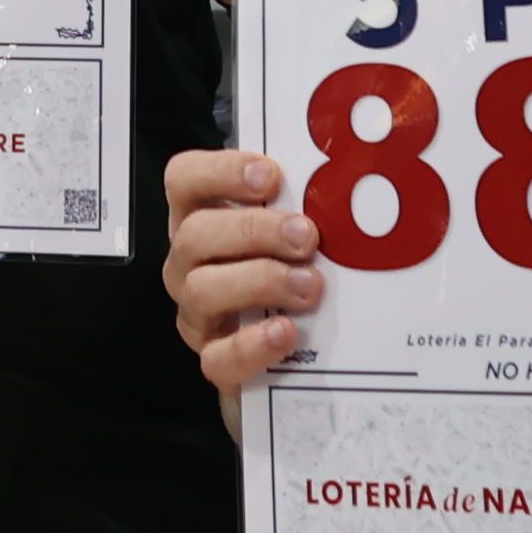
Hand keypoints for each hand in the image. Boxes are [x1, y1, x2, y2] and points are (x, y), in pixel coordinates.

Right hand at [163, 146, 321, 423]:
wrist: (289, 359)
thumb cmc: (289, 273)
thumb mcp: (290, 234)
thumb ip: (300, 207)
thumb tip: (347, 184)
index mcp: (201, 219)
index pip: (184, 179)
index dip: (219, 171)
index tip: (269, 177)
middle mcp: (189, 264)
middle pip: (195, 234)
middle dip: (254, 230)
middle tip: (306, 237)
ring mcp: (197, 314)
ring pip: (202, 290)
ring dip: (259, 281)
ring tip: (309, 286)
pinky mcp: (214, 361)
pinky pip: (218, 357)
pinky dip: (254, 344)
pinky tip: (287, 332)